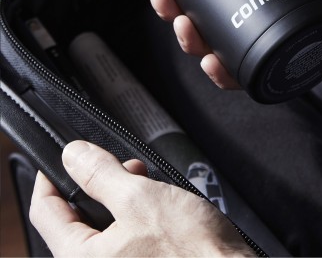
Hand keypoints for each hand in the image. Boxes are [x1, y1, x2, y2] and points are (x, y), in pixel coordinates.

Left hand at [30, 140, 254, 256]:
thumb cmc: (191, 250)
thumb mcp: (140, 198)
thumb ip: (100, 174)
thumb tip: (73, 156)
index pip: (46, 212)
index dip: (51, 178)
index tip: (60, 159)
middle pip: (75, 219)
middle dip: (95, 184)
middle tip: (117, 165)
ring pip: (102, 226)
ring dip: (117, 196)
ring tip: (142, 179)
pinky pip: (122, 238)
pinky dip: (132, 215)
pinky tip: (153, 202)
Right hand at [138, 0, 321, 88]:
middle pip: (205, 11)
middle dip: (176, 11)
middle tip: (166, 3)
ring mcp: (274, 28)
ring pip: (223, 43)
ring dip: (195, 44)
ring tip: (187, 34)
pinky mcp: (294, 54)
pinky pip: (256, 71)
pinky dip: (231, 74)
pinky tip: (216, 66)